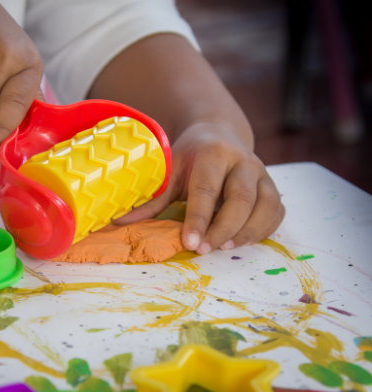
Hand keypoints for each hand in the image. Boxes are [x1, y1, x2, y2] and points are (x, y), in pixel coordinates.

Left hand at [113, 122, 284, 253]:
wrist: (219, 136)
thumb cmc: (190, 158)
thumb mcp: (170, 171)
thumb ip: (153, 199)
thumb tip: (120, 222)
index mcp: (213, 154)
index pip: (207, 189)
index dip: (198, 218)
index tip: (189, 242)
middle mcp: (243, 162)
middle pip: (242, 198)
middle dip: (224, 228)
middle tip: (204, 249)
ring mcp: (262, 174)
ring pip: (266, 205)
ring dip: (248, 231)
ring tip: (225, 247)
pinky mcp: (273, 187)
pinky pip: (276, 212)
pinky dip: (264, 229)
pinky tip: (243, 240)